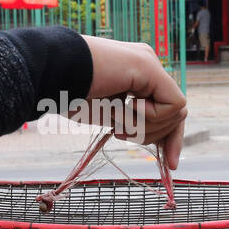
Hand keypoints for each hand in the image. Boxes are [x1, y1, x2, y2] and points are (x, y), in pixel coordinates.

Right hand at [78, 37, 186, 169]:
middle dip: (161, 137)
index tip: (171, 165)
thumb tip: (161, 138)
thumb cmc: (68, 96)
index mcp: (137, 76)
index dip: (170, 139)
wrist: (51, 76)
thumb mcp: (110, 116)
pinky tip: (124, 106)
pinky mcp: (149, 66)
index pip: (168, 111)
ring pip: (176, 113)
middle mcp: (147, 67)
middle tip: (120, 133)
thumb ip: (134, 123)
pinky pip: (172, 105)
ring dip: (144, 126)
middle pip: (177, 113)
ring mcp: (149, 63)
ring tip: (113, 115)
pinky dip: (149, 116)